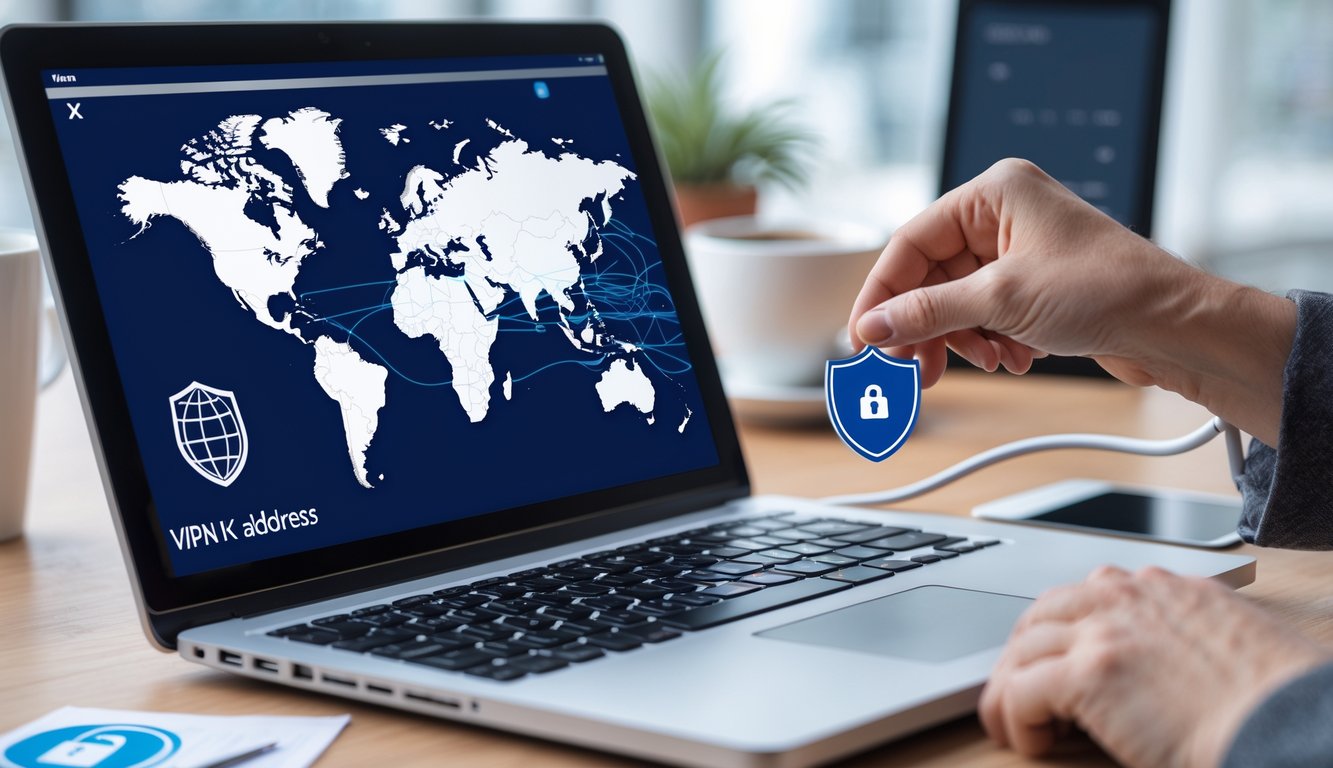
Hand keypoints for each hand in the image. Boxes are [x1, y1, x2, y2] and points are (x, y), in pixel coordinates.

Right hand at [847, 159, 1294, 443]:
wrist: (1175, 328)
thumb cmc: (1109, 290)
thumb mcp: (1001, 300)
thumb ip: (926, 312)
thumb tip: (872, 326)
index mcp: (994, 193)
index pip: (911, 242)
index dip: (882, 294)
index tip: (863, 337)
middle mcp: (1004, 216)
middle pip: (931, 276)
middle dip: (924, 325)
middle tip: (911, 366)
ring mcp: (1020, 252)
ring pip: (957, 301)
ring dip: (960, 339)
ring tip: (981, 362)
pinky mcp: (1034, 286)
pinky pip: (985, 315)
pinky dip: (988, 341)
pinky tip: (1012, 359)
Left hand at [980, 566, 1331, 767]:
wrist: (1289, 725)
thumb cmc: (1277, 701)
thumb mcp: (1232, 642)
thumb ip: (1185, 637)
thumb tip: (1160, 668)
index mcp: (1167, 590)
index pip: (1091, 592)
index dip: (1065, 630)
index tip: (1060, 660)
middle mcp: (1129, 597)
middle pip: (1044, 614)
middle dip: (1024, 654)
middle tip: (1019, 692)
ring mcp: (1104, 630)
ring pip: (1022, 650)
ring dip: (1011, 689)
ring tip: (1013, 724)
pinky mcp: (1088, 673)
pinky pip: (1020, 691)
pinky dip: (1014, 719)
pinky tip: (1031, 742)